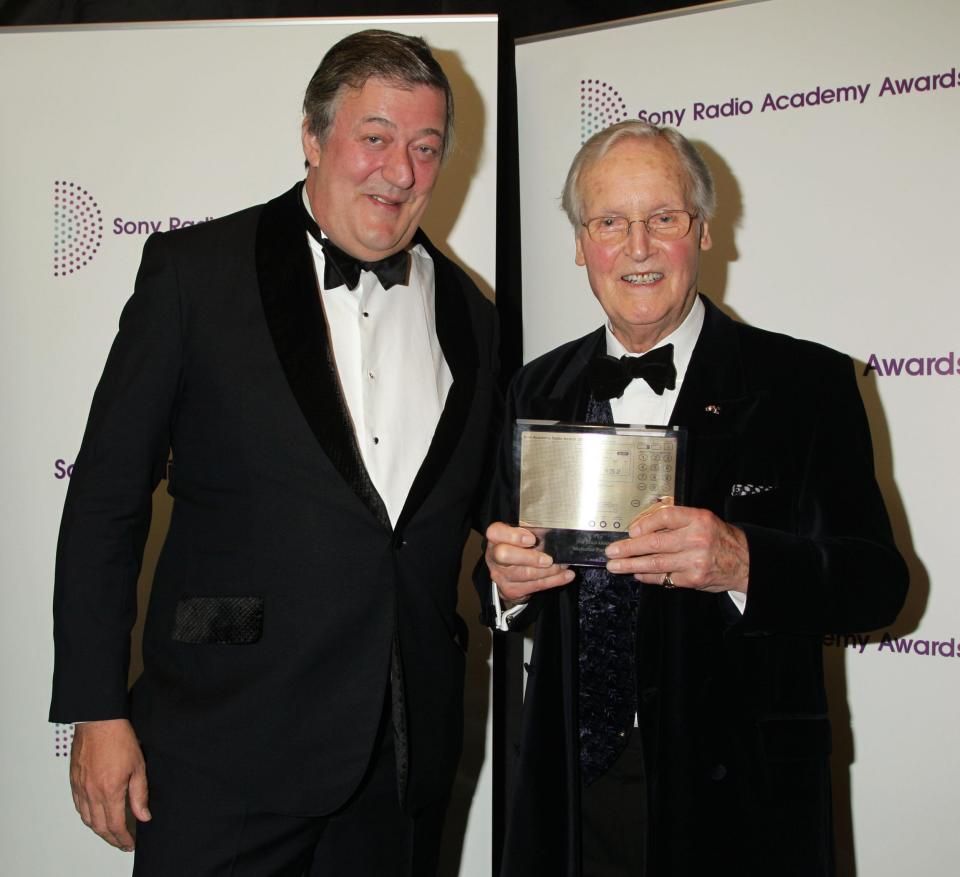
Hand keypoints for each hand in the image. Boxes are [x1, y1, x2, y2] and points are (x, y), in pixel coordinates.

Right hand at [70, 718, 150, 850]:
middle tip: (121, 842)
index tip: (130, 843)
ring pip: (87, 819)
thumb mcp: (138, 766)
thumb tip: (143, 816)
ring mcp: (81, 788)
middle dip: (111, 838)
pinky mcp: (74, 781)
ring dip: (98, 830)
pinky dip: (87, 816)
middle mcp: (92, 793)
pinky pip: (78, 806)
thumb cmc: (120, 739)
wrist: (99, 721)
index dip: (123, 838)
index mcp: (110, 791)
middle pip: (100, 826)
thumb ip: (140, 794)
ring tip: (110, 833)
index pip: (116, 825)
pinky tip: (94, 816)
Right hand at [485, 521, 574, 603]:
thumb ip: (532, 530)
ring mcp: (501, 575)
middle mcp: (494, 557)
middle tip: (548, 559)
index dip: (513, 536)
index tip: (531, 539)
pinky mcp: (511, 590)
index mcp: (496, 538)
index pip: (496, 533)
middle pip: (505, 556)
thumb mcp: (522, 535)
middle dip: (530, 557)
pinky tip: (565, 576)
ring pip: (524, 574)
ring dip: (548, 571)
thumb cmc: (517, 548)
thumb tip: (553, 532)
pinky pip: (535, 586)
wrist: (508, 572)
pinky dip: (554, 580)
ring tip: (563, 565)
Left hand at [605, 504, 748, 593]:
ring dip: (631, 565)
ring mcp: (694, 561)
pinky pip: (664, 578)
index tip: (630, 530)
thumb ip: (677, 521)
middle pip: (654, 543)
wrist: (744, 561)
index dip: (644, 523)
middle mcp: (696, 539)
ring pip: (655, 563)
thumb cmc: (718, 538)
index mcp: (698, 519)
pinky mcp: (693, 580)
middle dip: (628, 548)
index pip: (666, 517)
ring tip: (615, 565)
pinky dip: (647, 576)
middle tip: (611, 551)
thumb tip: (641, 526)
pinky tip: (637, 573)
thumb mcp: (703, 520)